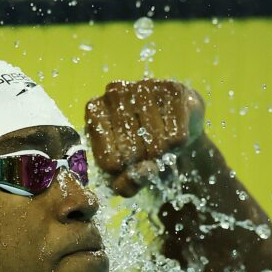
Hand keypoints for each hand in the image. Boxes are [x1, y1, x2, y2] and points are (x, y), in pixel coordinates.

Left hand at [85, 79, 204, 196]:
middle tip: (147, 154)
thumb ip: (125, 185)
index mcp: (93, 111)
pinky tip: (173, 132)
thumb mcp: (125, 174)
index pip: (110, 161)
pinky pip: (176, 136)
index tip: (128, 165)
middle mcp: (114, 92)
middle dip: (144, 162)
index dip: (124, 173)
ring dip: (162, 153)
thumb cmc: (139, 152)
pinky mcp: (172, 89)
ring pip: (156, 144)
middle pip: (133, 152)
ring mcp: (143, 86)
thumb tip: (135, 177)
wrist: (172, 130)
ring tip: (160, 144)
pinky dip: (178, 146)